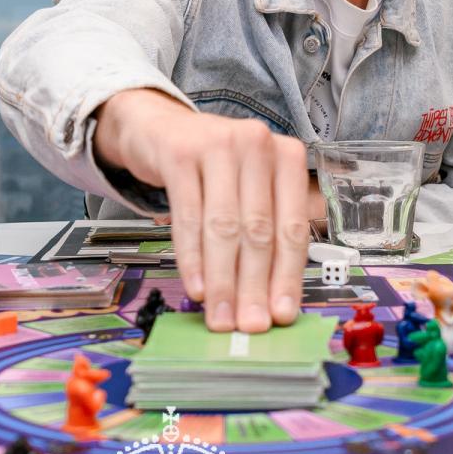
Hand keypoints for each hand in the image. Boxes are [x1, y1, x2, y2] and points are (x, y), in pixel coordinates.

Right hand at [94, 89, 309, 332]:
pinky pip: (187, 216)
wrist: (160, 129)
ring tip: (219, 316)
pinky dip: (192, 258)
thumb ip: (263, 232)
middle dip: (253, 286)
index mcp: (287, 157)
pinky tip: (196, 286)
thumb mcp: (248, 189)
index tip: (280, 315)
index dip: (286, 276)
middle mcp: (257, 145)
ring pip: (224, 227)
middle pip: (259, 230)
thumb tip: (268, 299)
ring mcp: (218, 145)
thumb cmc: (213, 167)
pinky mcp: (180, 153)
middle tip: (248, 324)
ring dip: (222, 280)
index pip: (292, 228)